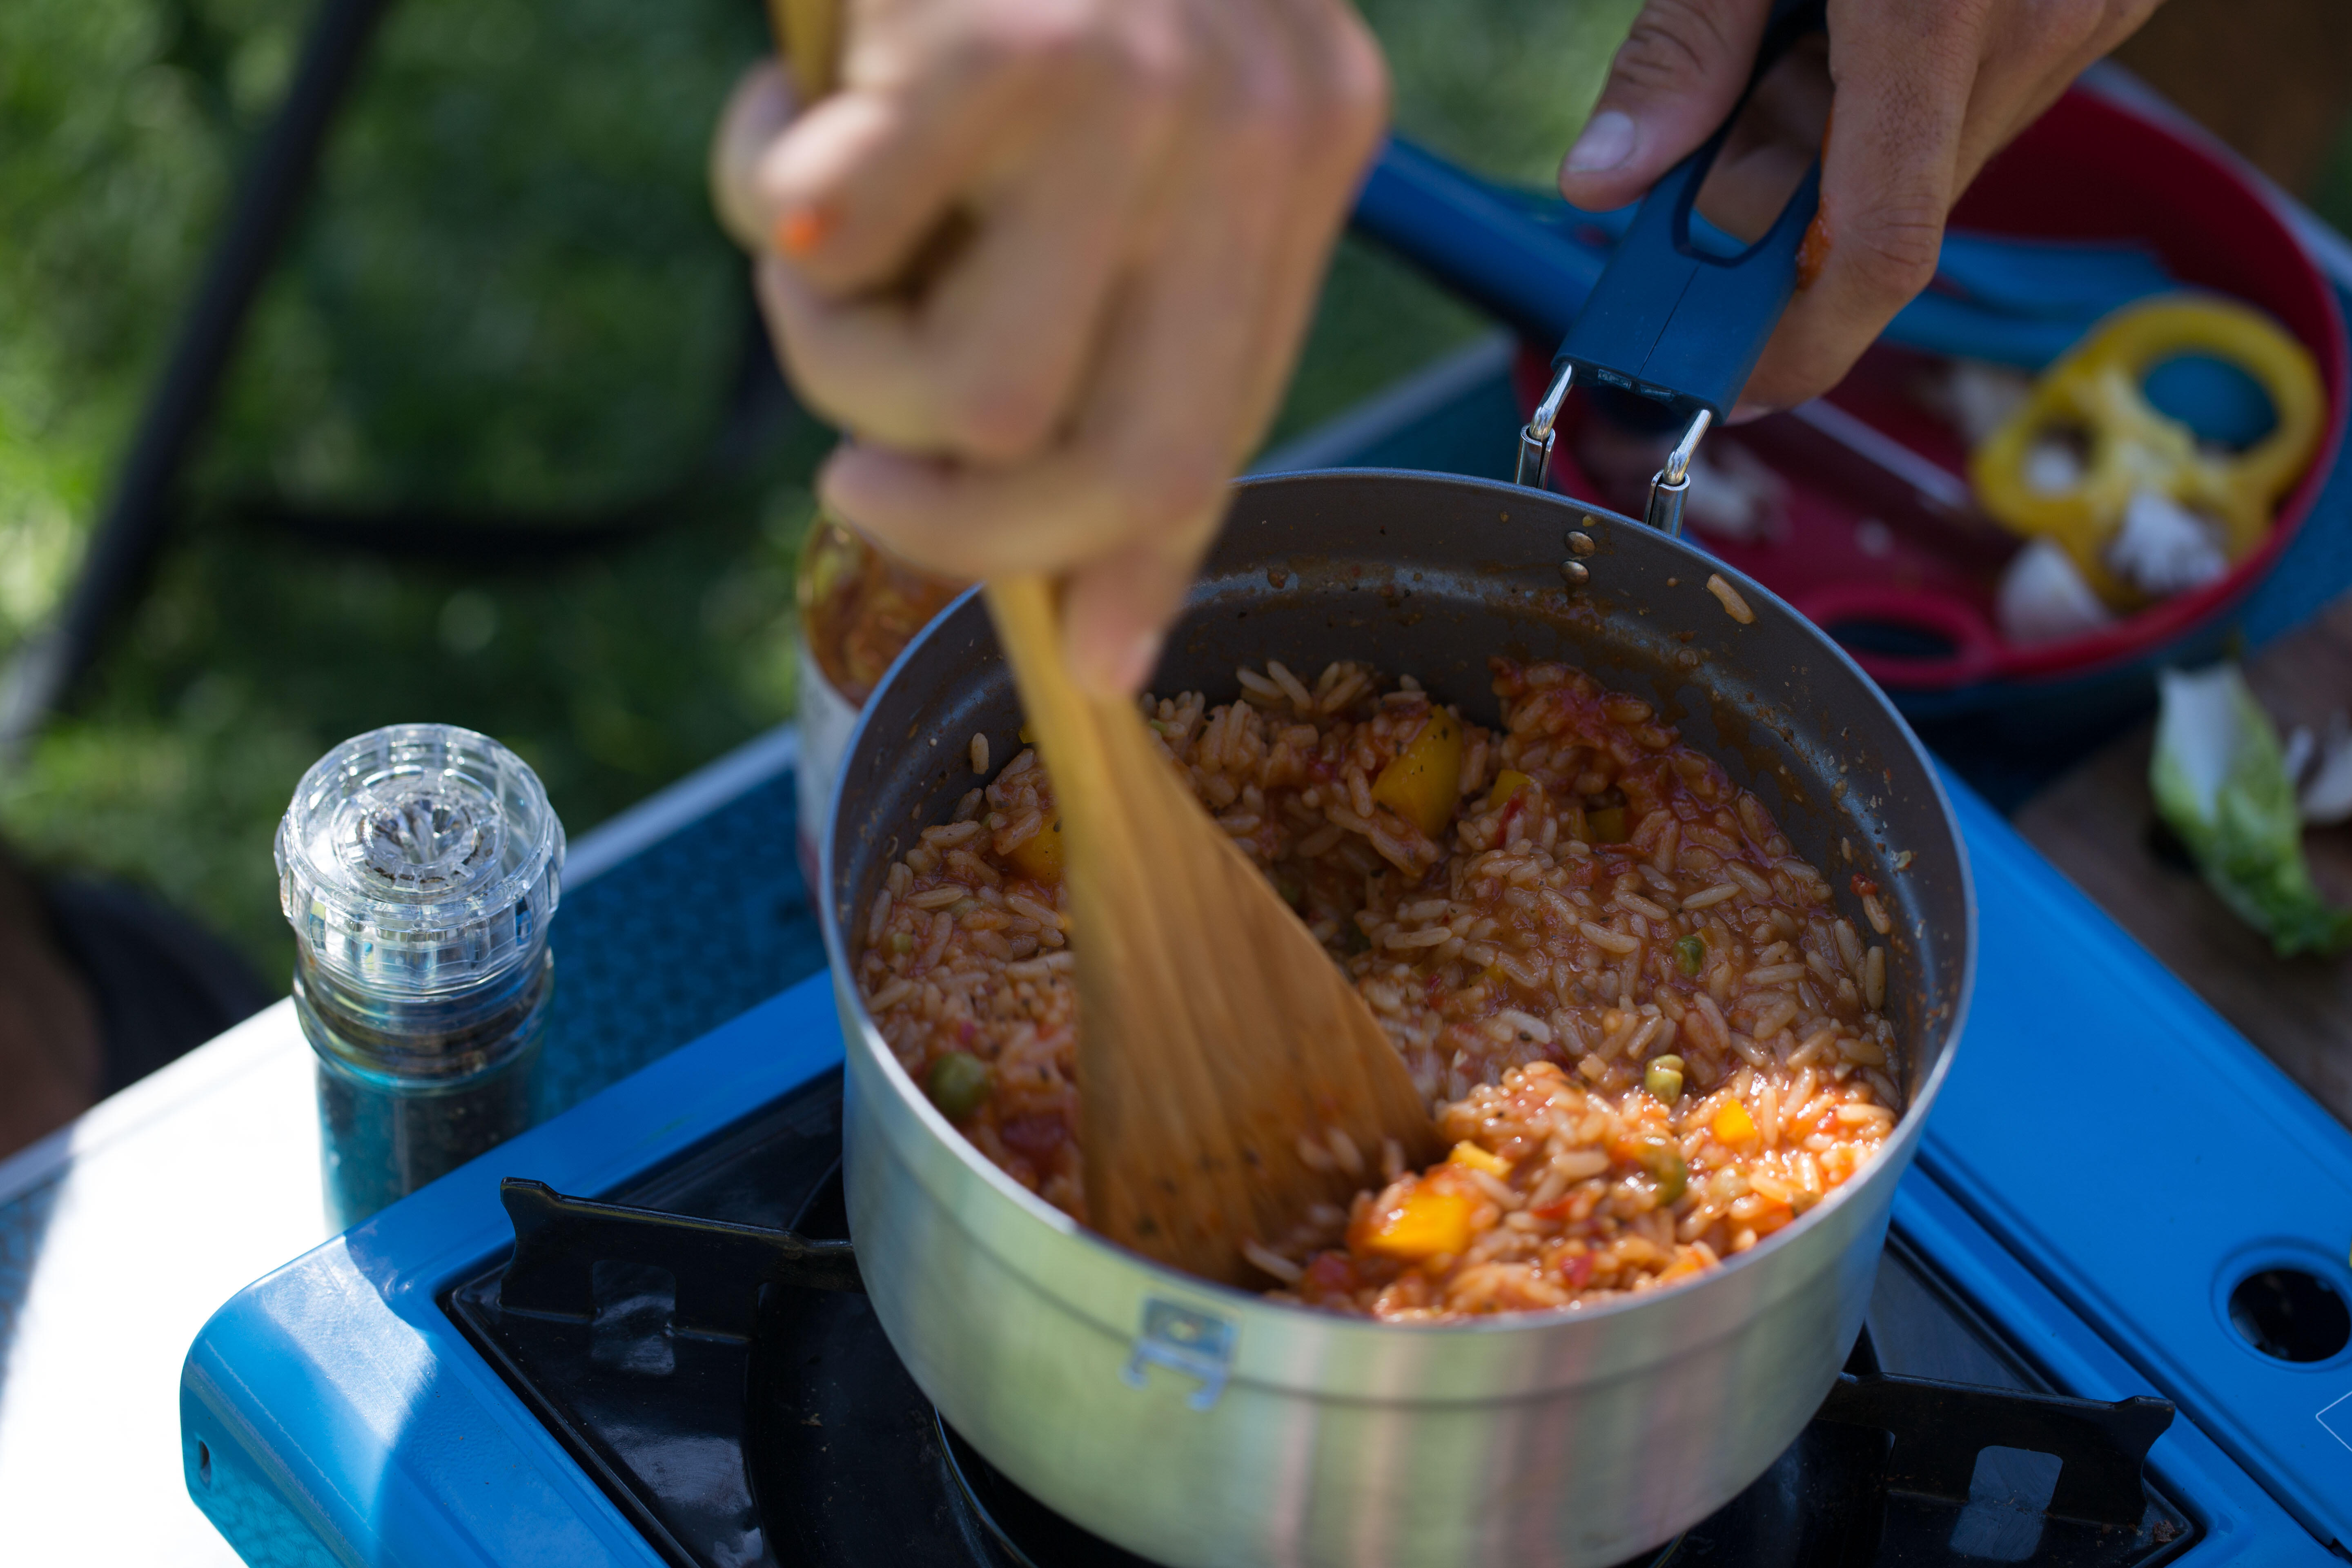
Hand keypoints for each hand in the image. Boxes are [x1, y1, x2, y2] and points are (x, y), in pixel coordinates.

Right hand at [711, 0, 1387, 694]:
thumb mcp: (1136, 123)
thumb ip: (1121, 319)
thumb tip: (1093, 630)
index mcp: (1305, 151)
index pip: (1230, 427)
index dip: (1147, 565)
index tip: (1091, 662)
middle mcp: (1256, 125)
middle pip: (1119, 459)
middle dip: (965, 529)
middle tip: (860, 483)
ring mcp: (1140, 84)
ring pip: (972, 395)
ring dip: (838, 358)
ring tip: (812, 238)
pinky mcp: (998, 44)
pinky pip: (840, 250)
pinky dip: (759, 201)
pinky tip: (778, 114)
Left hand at [1556, 0, 2162, 415]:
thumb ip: (1679, 55)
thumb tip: (1605, 186)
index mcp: (1934, 11)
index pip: (1878, 251)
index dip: (1796, 348)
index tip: (1723, 386)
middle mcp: (2035, 22)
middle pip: (1893, 213)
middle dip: (1784, 236)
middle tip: (1692, 205)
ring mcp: (2085, 12)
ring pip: (1935, 164)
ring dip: (1842, 162)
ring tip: (1785, 69)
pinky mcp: (2098, 0)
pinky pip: (1979, 103)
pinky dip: (1898, 110)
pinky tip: (1855, 41)